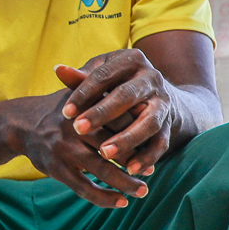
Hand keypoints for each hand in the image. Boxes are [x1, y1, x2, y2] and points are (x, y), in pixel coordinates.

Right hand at [20, 85, 150, 209]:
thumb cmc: (61, 109)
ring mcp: (64, 149)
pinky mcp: (57, 169)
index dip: (138, 133)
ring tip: (142, 191)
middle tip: (151, 171)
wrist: (20, 124)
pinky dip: (104, 197)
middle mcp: (75, 127)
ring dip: (125, 183)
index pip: (119, 120)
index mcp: (84, 106)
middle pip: (113, 146)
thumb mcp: (79, 93)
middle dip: (135, 160)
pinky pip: (85, 188)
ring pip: (102, 170)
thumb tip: (147, 103)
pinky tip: (120, 202)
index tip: (154, 144)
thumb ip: (108, 94)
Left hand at [55, 51, 178, 177]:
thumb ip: (82, 78)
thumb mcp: (101, 75)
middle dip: (102, 114)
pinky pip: (161, 142)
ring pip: (148, 122)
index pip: (104, 75)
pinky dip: (147, 157)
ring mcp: (163, 102)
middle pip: (126, 96)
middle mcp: (151, 78)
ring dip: (127, 139)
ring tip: (105, 154)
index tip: (65, 112)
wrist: (155, 93)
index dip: (84, 93)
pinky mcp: (170, 124)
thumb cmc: (116, 83)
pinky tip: (130, 169)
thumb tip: (58, 70)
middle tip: (79, 129)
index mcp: (132, 60)